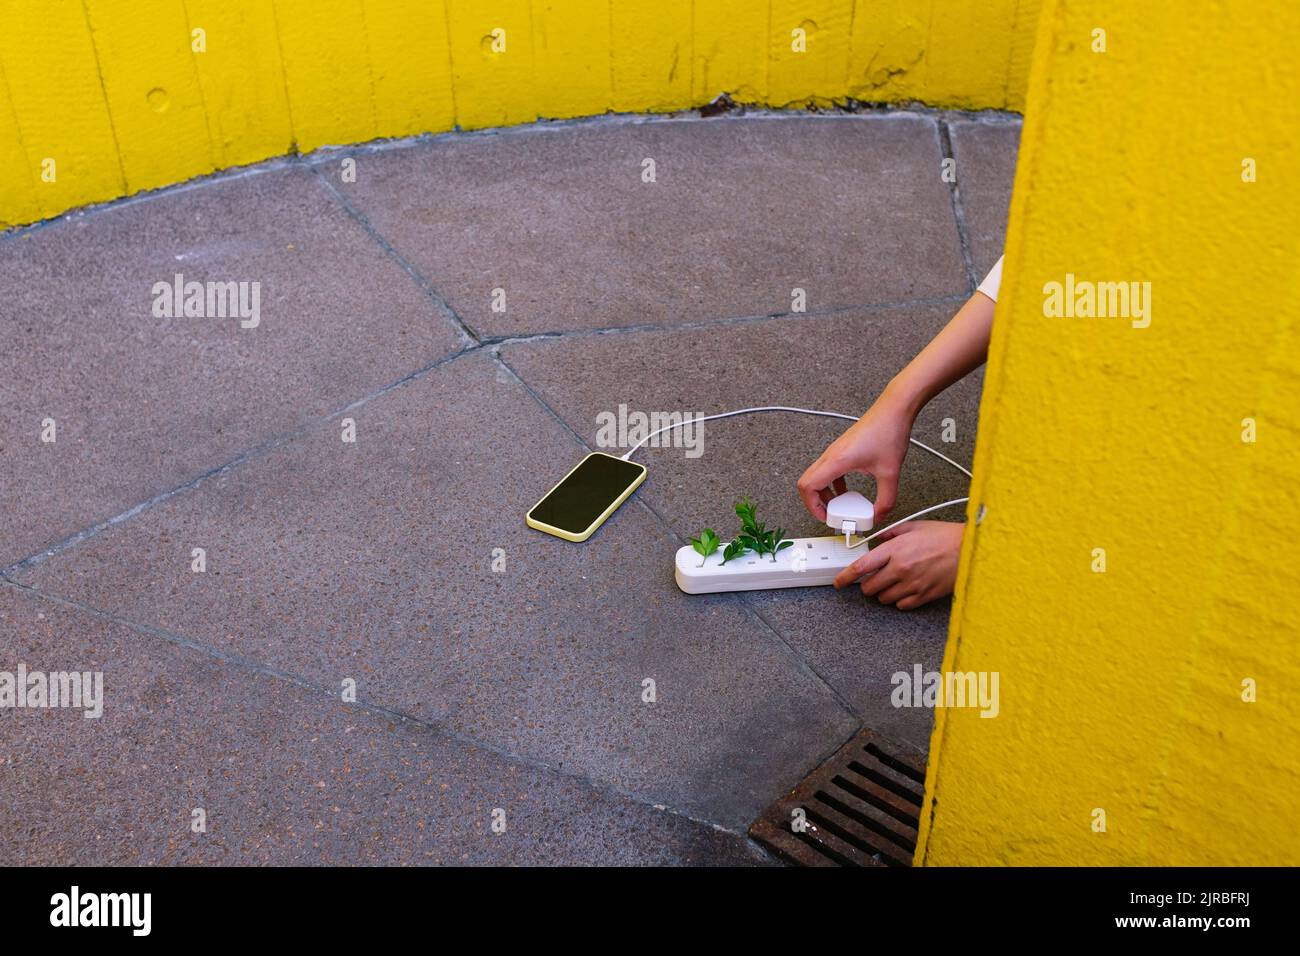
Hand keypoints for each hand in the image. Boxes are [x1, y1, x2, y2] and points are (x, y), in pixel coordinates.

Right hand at [797, 389, 915, 523]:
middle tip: (831, 514)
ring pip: (816, 477)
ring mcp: (835, 452)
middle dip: (815, 503)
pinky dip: (833, 485)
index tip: (826, 517)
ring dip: (824, 494)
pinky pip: (828, 471)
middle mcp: (831, 455)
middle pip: (807, 483)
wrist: (893, 410)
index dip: (812, 506)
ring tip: (840, 506)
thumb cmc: (888, 432)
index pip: (808, 486)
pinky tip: (847, 491)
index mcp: (837, 461)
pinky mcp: (842, 450)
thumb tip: (878, 516)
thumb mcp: (890, 473)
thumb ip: (885, 500)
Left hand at [833, 521, 963, 609]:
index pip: (861, 567)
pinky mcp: (924, 596)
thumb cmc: (945, 536)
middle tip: (873, 579)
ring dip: (883, 592)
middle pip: (870, 588)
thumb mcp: (914, 526)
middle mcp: (900, 569)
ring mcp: (912, 585)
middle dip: (867, 585)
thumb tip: (878, 538)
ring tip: (893, 582)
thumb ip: (892, 533)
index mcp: (895, 550)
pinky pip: (902, 606)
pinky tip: (906, 589)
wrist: (969, 549)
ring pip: (884, 599)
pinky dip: (899, 600)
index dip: (845, 577)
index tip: (839, 582)